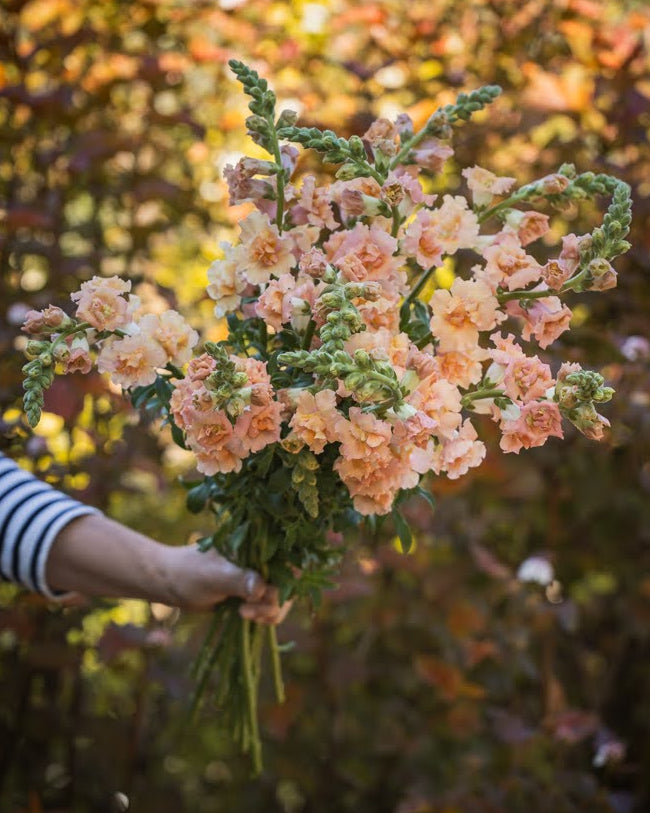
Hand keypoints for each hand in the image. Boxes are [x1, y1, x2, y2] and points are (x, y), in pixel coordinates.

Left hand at [46, 514, 290, 623]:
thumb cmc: (188, 572)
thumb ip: (240, 580)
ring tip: (243, 615)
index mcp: (258, 544)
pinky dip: (264, 616)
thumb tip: (263, 589)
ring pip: (282, 597)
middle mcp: (263, 557)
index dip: (288, 581)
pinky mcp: (253, 592)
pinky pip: (270, 607)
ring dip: (269, 612)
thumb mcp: (214, 576)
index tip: (266, 596)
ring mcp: (259, 575)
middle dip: (275, 602)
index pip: (291, 560)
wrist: (170, 582)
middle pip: (290, 582)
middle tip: (249, 613)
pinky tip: (245, 617)